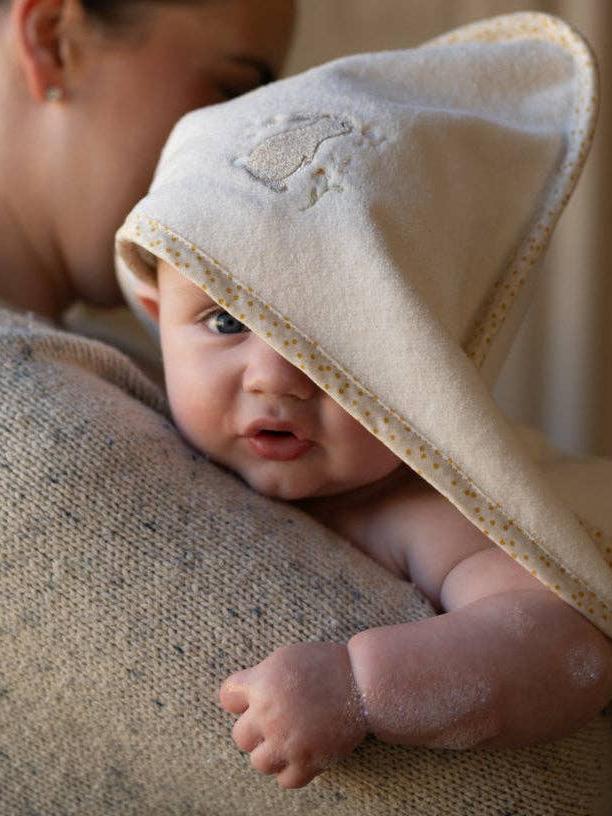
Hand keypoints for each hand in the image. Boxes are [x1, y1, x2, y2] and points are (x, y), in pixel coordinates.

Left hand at [219, 641, 367, 788]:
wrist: (362, 683)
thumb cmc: (325, 665)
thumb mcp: (285, 658)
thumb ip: (260, 678)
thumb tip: (242, 699)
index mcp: (261, 685)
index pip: (227, 697)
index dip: (240, 698)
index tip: (254, 697)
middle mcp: (268, 715)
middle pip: (241, 736)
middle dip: (255, 729)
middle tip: (275, 721)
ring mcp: (287, 742)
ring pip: (259, 763)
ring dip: (270, 753)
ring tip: (286, 741)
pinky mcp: (308, 762)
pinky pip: (285, 780)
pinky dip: (290, 771)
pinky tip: (299, 755)